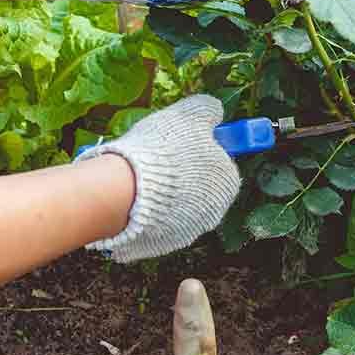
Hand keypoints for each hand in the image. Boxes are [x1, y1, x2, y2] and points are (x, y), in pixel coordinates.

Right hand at [74, 95, 240, 260]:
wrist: (126, 191)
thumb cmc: (164, 150)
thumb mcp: (191, 114)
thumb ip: (208, 110)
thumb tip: (213, 111)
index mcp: (227, 183)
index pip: (218, 163)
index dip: (199, 149)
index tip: (182, 142)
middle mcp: (214, 213)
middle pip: (197, 186)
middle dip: (180, 173)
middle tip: (157, 157)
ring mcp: (187, 232)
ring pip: (175, 205)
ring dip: (162, 191)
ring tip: (141, 175)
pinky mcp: (160, 244)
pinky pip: (154, 222)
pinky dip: (145, 210)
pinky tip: (132, 196)